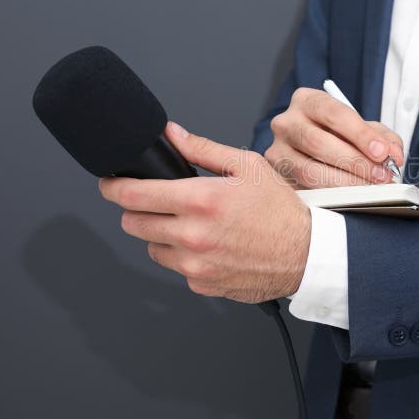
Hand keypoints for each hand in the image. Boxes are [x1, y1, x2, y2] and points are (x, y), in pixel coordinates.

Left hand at [99, 122, 310, 302]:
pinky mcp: (202, 284)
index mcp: (200, 201)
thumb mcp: (247, 167)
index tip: (110, 184)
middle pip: (133, 223)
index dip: (113, 187)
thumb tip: (171, 134)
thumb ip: (202, 150)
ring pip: (151, 248)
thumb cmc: (281, 210)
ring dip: (162, 235)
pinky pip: (176, 268)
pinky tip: (210, 245)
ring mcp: (195, 265)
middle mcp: (192, 236)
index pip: (132, 195)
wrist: (307, 254)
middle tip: (161, 202)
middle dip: (140, 209)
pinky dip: (184, 256)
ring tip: (193, 225)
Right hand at [264, 87, 404, 188]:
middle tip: (381, 176)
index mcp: (307, 100)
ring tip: (370, 189)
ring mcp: (277, 151)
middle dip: (355, 162)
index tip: (382, 153)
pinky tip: (351, 199)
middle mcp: (286, 122)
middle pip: (318, 142)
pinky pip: (305, 189)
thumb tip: (393, 155)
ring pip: (309, 170)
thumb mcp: (363, 130)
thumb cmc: (340, 137)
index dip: (360, 134)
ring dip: (345, 183)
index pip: (334, 114)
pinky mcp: (278, 178)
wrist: (316, 153)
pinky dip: (331, 195)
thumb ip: (383, 138)